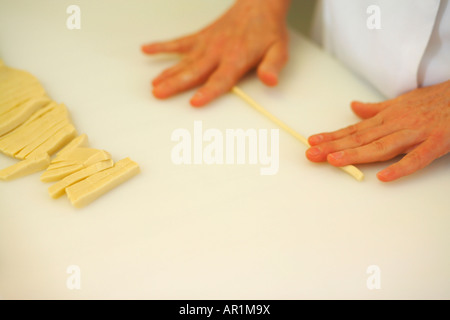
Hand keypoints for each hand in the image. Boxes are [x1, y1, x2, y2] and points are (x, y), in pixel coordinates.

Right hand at [141, 0, 289, 106]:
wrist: (259, 4)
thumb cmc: (267, 31)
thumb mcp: (278, 50)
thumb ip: (273, 66)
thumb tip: (270, 81)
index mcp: (236, 58)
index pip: (221, 79)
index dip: (208, 92)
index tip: (194, 102)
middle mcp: (217, 52)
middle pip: (194, 71)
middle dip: (175, 84)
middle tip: (159, 94)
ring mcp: (206, 44)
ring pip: (183, 60)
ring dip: (167, 72)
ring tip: (153, 85)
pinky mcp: (200, 37)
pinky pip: (178, 42)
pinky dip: (162, 46)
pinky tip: (147, 50)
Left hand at [306, 80, 449, 181]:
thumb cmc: (437, 99)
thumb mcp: (403, 101)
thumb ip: (377, 109)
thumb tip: (353, 108)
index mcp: (389, 116)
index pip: (355, 129)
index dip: (332, 137)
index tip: (312, 142)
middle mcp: (398, 123)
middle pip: (361, 138)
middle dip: (334, 146)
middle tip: (312, 154)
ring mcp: (417, 132)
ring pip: (382, 145)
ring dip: (357, 154)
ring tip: (334, 160)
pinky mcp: (438, 141)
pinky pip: (418, 157)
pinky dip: (401, 167)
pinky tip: (383, 177)